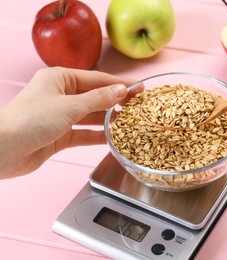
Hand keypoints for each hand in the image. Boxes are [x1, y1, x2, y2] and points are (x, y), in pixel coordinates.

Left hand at [0, 67, 142, 177]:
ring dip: (107, 119)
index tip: (139, 88)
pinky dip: (97, 135)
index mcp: (59, 79)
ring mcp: (60, 116)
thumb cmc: (31, 120)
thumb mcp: (70, 106)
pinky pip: (83, 133)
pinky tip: (113, 137)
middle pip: (94, 97)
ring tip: (129, 122)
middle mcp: (60, 95)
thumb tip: (121, 90)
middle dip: (115, 102)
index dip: (119, 84)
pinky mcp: (59, 135)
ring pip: (90, 116)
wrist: (4, 150)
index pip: (96, 79)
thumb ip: (98, 99)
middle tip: (137, 106)